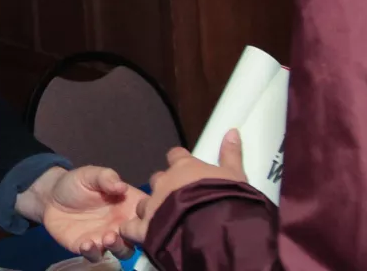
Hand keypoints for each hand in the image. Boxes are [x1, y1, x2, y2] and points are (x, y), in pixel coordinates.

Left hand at [24, 166, 146, 261]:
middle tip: (122, 229)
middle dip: (135, 237)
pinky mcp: (89, 248)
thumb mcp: (90, 174)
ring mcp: (106, 238)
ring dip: (117, 247)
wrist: (51, 197)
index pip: (148, 214)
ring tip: (106, 238)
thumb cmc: (76, 184)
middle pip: (139, 237)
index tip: (149, 216)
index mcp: (128, 205)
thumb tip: (122, 186)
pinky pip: (95, 256)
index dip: (152, 216)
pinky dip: (93, 253)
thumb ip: (106, 178)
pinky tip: (86, 244)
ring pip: (122, 251)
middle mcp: (121, 224)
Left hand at [120, 129, 245, 245]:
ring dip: (152, 211)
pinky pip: (131, 227)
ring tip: (165, 224)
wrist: (218, 229)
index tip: (185, 170)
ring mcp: (153, 205)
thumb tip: (232, 131)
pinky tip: (142, 236)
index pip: (176, 156)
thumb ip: (230, 154)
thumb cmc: (228, 201)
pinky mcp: (145, 228)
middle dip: (165, 190)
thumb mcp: (236, 176)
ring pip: (144, 204)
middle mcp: (164, 182)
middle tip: (179, 202)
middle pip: (158, 180)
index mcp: (184, 168)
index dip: (179, 163)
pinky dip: (134, 231)